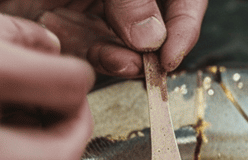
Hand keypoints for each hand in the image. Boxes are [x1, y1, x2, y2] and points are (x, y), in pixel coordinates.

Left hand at [0, 0, 208, 76]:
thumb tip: (151, 39)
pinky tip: (105, 58)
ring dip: (127, 55)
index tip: (173, 50)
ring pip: (120, 40)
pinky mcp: (61, 29)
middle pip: (151, 21)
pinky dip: (98, 58)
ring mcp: (87, 8)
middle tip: (155, 63)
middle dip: (155, 44)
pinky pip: (88, 50)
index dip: (186, 21)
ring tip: (129, 64)